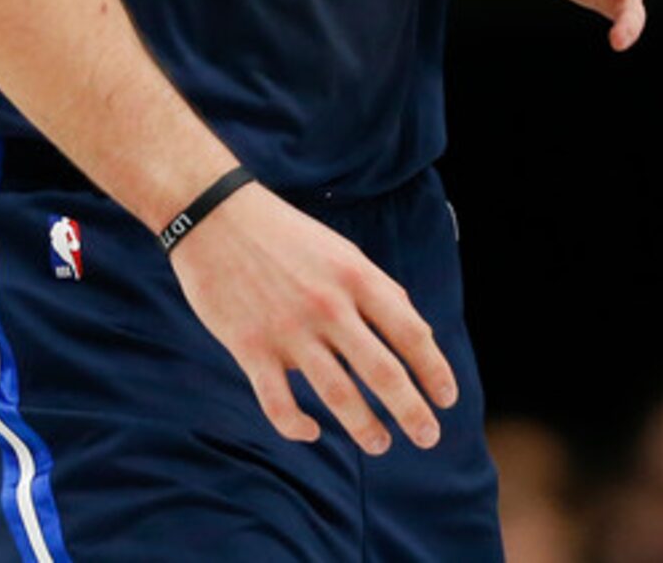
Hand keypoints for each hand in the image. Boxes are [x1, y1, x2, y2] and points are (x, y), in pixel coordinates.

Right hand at [168, 183, 460, 454]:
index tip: (448, 399)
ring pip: (337, 394)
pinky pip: (278, 403)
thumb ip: (378, 291)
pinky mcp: (249, 347)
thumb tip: (418, 333)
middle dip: (411, 411)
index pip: (410, 332)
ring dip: (365, 427)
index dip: (435, 370)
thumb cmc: (286, 237)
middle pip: (382, 371)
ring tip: (380, 444)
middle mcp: (329, 305)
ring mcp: (288, 329)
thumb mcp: (342, 252)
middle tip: (428, 436)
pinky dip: (297, 427)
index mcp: (356, 277)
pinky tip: (312, 432)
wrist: (215, 217)